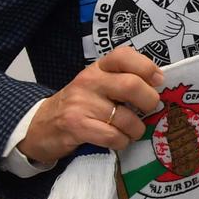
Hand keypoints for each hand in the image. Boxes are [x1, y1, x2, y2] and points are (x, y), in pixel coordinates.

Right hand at [17, 47, 163, 163]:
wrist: (39, 126)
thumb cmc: (79, 105)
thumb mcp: (97, 85)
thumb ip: (122, 80)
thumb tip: (158, 86)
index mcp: (98, 68)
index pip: (124, 55)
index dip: (147, 67)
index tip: (157, 82)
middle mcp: (89, 81)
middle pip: (132, 85)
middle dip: (149, 102)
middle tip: (148, 111)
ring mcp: (81, 104)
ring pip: (126, 117)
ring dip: (136, 129)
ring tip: (131, 131)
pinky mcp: (76, 126)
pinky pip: (113, 136)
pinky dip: (122, 142)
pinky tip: (117, 141)